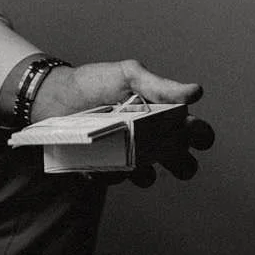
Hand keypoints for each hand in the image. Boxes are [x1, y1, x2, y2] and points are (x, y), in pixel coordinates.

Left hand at [32, 59, 214, 187]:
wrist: (54, 96)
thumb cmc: (95, 82)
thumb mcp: (128, 76)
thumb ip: (160, 86)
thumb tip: (197, 91)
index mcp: (163, 117)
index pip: (195, 132)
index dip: (201, 136)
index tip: (192, 132)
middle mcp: (151, 140)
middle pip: (181, 163)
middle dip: (183, 165)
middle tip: (168, 153)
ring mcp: (128, 157)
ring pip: (148, 178)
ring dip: (143, 171)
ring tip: (127, 154)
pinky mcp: (105, 169)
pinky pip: (114, 179)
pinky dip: (108, 171)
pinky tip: (98, 157)